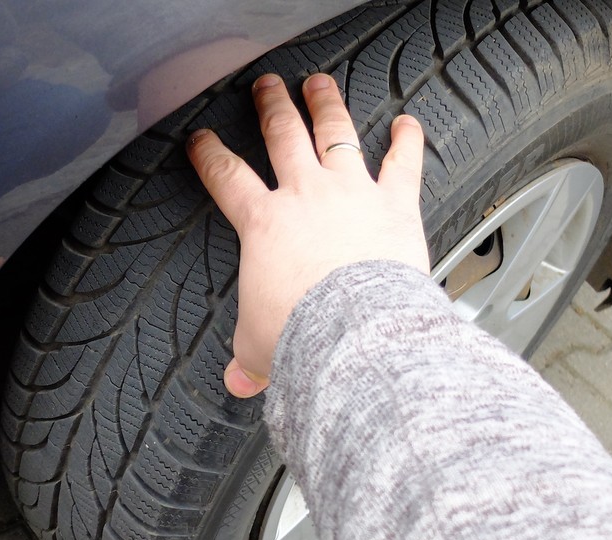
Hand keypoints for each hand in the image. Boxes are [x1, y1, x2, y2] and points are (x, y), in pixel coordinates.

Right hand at [187, 73, 428, 397]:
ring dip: (326, 106)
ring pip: (335, 134)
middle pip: (282, 136)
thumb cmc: (305, 335)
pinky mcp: (394, 203)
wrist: (354, 331)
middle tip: (266, 88)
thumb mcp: (260, 347)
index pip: (226, 178)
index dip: (209, 156)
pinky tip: (408, 123)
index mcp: (263, 225)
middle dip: (271, 108)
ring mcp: (351, 192)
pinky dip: (407, 141)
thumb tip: (239, 383)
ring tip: (319, 84)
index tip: (202, 141)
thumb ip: (250, 359)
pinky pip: (402, 163)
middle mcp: (305, 196)